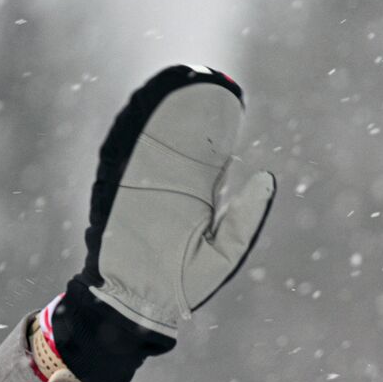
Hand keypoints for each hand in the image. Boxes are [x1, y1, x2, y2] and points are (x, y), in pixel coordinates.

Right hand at [49, 65, 275, 381]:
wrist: (141, 304)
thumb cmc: (184, 283)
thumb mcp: (226, 250)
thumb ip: (246, 216)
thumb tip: (267, 177)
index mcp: (196, 196)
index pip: (210, 151)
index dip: (220, 124)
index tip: (233, 96)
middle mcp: (169, 184)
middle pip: (182, 134)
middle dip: (195, 105)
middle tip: (212, 77)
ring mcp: (140, 182)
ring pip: (153, 133)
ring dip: (166, 105)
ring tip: (184, 77)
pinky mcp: (115, 186)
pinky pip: (123, 148)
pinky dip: (134, 123)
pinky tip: (147, 99)